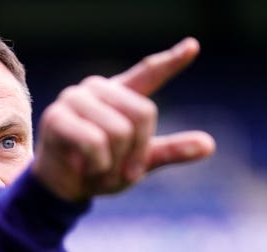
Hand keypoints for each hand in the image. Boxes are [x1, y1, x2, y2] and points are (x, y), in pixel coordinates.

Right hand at [32, 37, 215, 201]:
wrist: (62, 189)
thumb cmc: (99, 169)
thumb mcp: (139, 162)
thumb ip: (170, 151)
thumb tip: (209, 145)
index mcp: (119, 96)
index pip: (148, 74)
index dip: (171, 62)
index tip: (193, 47)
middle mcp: (97, 89)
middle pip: (143, 113)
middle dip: (136, 152)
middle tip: (120, 171)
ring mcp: (75, 99)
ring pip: (119, 131)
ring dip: (114, 163)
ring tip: (98, 170)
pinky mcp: (57, 117)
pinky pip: (95, 142)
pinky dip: (97, 165)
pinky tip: (83, 167)